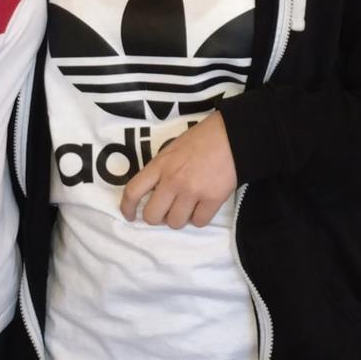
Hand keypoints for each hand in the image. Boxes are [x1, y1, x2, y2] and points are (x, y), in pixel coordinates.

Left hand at [119, 111, 237, 228]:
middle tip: (166, 210)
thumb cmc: (202, 138)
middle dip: (158, 217)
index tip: (130, 215)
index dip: (127, 207)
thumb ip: (161, 169)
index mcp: (160, 165)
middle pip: (152, 216)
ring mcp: (192, 192)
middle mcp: (172, 181)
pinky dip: (200, 218)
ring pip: (175, 223)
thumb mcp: (172, 149)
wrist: (233, 136)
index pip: (133, 191)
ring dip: (180, 218)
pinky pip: (199, 222)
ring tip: (188, 206)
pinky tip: (203, 206)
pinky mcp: (212, 200)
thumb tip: (155, 192)